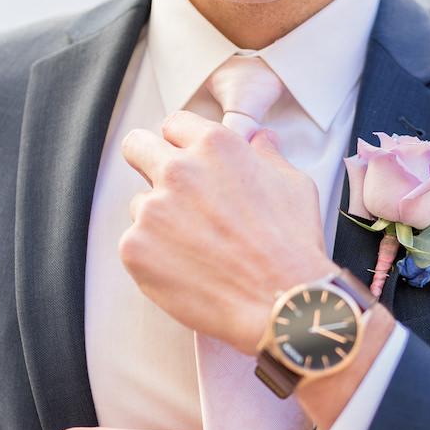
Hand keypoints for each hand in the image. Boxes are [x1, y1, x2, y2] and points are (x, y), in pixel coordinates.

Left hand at [119, 112, 335, 353]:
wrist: (282, 303)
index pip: (174, 125)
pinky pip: (135, 244)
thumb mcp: (294, 187)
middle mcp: (178, 170)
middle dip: (151, 164)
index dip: (182, 145)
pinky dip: (155, 257)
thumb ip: (268, 157)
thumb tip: (262, 139)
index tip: (187, 162)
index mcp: (216, 147)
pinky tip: (188, 270)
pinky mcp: (135, 248)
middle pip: (138, 148)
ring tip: (198, 248)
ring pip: (140, 204)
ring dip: (160, 220)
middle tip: (174, 195)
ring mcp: (152, 209)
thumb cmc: (293, 247)